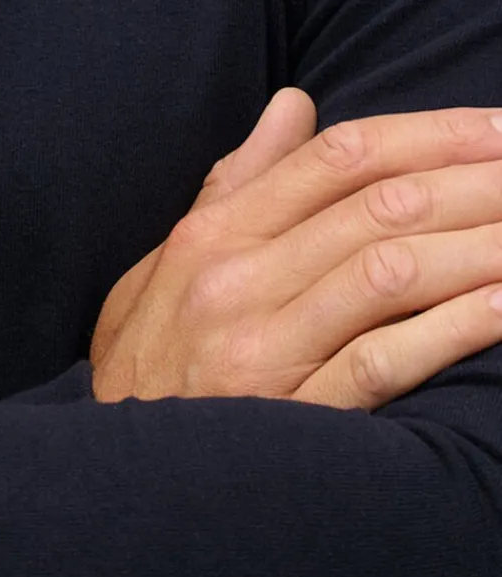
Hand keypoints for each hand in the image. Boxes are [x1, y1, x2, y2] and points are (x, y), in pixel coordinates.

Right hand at [90, 93, 501, 409]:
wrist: (112, 473)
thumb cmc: (149, 358)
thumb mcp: (174, 257)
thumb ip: (239, 180)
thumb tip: (296, 103)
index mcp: (215, 233)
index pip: (336, 158)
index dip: (426, 133)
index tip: (491, 125)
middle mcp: (239, 278)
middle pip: (376, 206)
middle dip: (470, 178)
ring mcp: (265, 347)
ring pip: (390, 270)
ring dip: (477, 244)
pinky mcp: (292, 414)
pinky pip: (384, 360)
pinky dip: (452, 328)